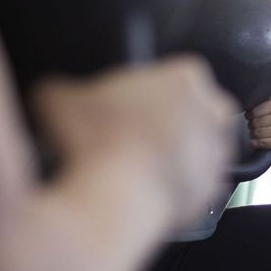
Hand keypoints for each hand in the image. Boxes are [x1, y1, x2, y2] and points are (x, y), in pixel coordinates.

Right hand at [31, 56, 234, 230]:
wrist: (120, 196)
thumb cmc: (98, 140)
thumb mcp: (57, 99)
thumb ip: (60, 90)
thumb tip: (52, 95)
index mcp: (185, 77)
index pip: (175, 73)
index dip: (147, 90)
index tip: (125, 104)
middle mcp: (213, 111)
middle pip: (196, 108)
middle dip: (170, 120)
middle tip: (133, 134)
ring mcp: (218, 152)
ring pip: (200, 147)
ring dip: (175, 154)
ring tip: (136, 165)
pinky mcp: (214, 189)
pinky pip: (196, 184)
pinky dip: (175, 187)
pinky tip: (145, 190)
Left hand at [247, 97, 270, 156]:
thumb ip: (266, 105)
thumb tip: (247, 108)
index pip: (256, 110)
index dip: (250, 115)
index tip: (250, 117)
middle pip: (256, 122)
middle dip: (251, 125)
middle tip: (253, 127)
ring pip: (257, 132)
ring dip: (253, 135)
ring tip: (255, 134)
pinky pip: (261, 142)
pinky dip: (255, 143)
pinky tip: (256, 141)